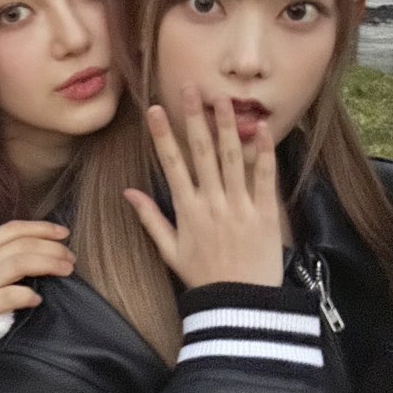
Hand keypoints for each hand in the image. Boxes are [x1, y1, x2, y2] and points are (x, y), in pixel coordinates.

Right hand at [0, 220, 73, 316]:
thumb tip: (25, 238)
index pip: (12, 230)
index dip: (41, 228)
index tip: (64, 233)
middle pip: (21, 245)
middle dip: (52, 248)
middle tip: (71, 257)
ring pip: (18, 264)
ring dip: (48, 263)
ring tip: (66, 270)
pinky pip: (8, 296)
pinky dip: (26, 294)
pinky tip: (38, 298)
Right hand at [123, 87, 283, 288]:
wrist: (240, 305)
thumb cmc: (204, 279)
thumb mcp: (169, 252)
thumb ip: (150, 219)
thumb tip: (127, 192)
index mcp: (187, 211)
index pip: (171, 165)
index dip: (163, 135)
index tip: (155, 108)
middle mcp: (212, 203)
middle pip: (202, 152)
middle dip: (195, 117)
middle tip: (191, 87)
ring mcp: (239, 207)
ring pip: (232, 158)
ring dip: (227, 125)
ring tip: (224, 98)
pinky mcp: (265, 214)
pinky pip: (264, 178)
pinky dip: (262, 152)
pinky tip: (260, 128)